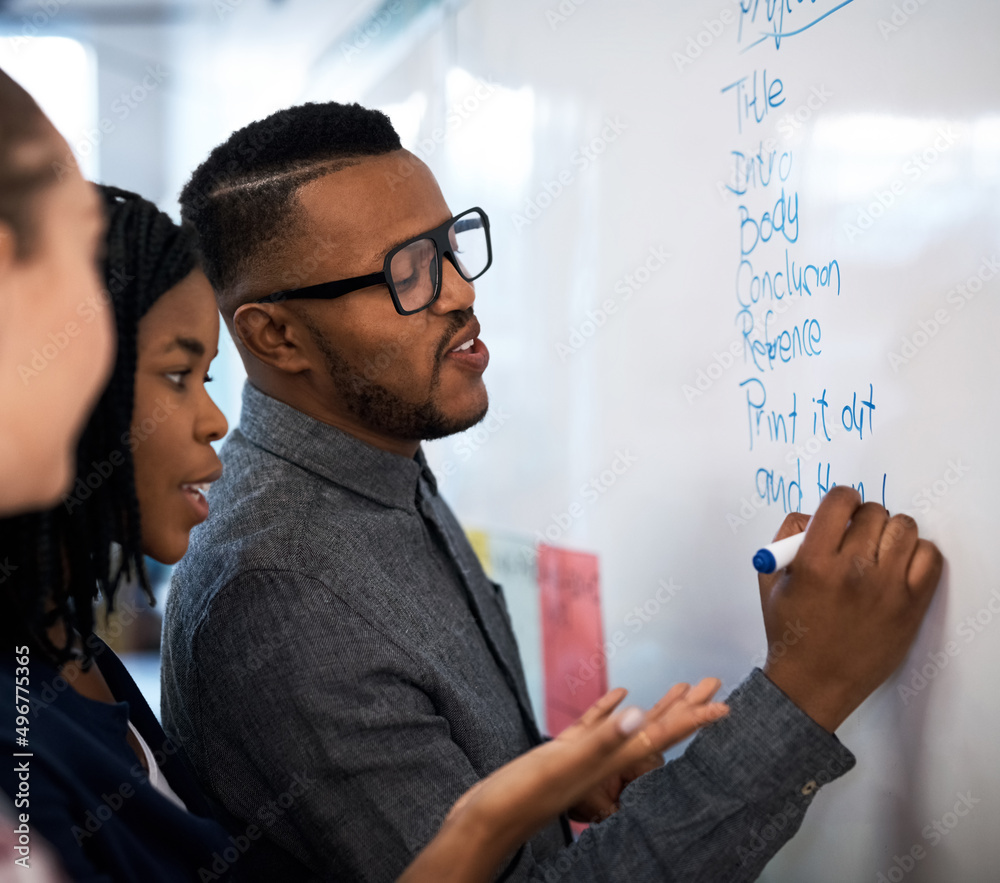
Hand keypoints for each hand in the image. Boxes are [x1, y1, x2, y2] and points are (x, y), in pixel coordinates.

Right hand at [398, 680, 727, 882]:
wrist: (485, 822)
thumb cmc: (520, 796)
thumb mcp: (562, 765)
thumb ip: (601, 741)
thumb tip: (642, 716)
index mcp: (610, 760)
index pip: (662, 736)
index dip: (694, 721)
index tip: (726, 706)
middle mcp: (605, 759)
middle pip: (656, 730)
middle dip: (686, 707)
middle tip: (713, 683)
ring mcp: (585, 757)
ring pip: (632, 726)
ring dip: (658, 706)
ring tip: (681, 686)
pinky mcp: (564, 753)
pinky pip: (598, 725)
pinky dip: (612, 708)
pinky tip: (621, 694)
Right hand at [759, 485, 943, 732]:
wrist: (815, 682)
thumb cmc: (791, 630)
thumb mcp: (771, 580)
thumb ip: (787, 537)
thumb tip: (816, 515)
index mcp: (813, 562)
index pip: (840, 501)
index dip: (841, 500)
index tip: (842, 511)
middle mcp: (852, 571)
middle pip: (874, 512)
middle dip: (863, 518)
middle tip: (857, 537)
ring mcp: (886, 588)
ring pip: (904, 528)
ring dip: (890, 532)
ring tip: (879, 550)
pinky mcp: (911, 605)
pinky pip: (929, 556)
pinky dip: (917, 553)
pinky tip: (899, 565)